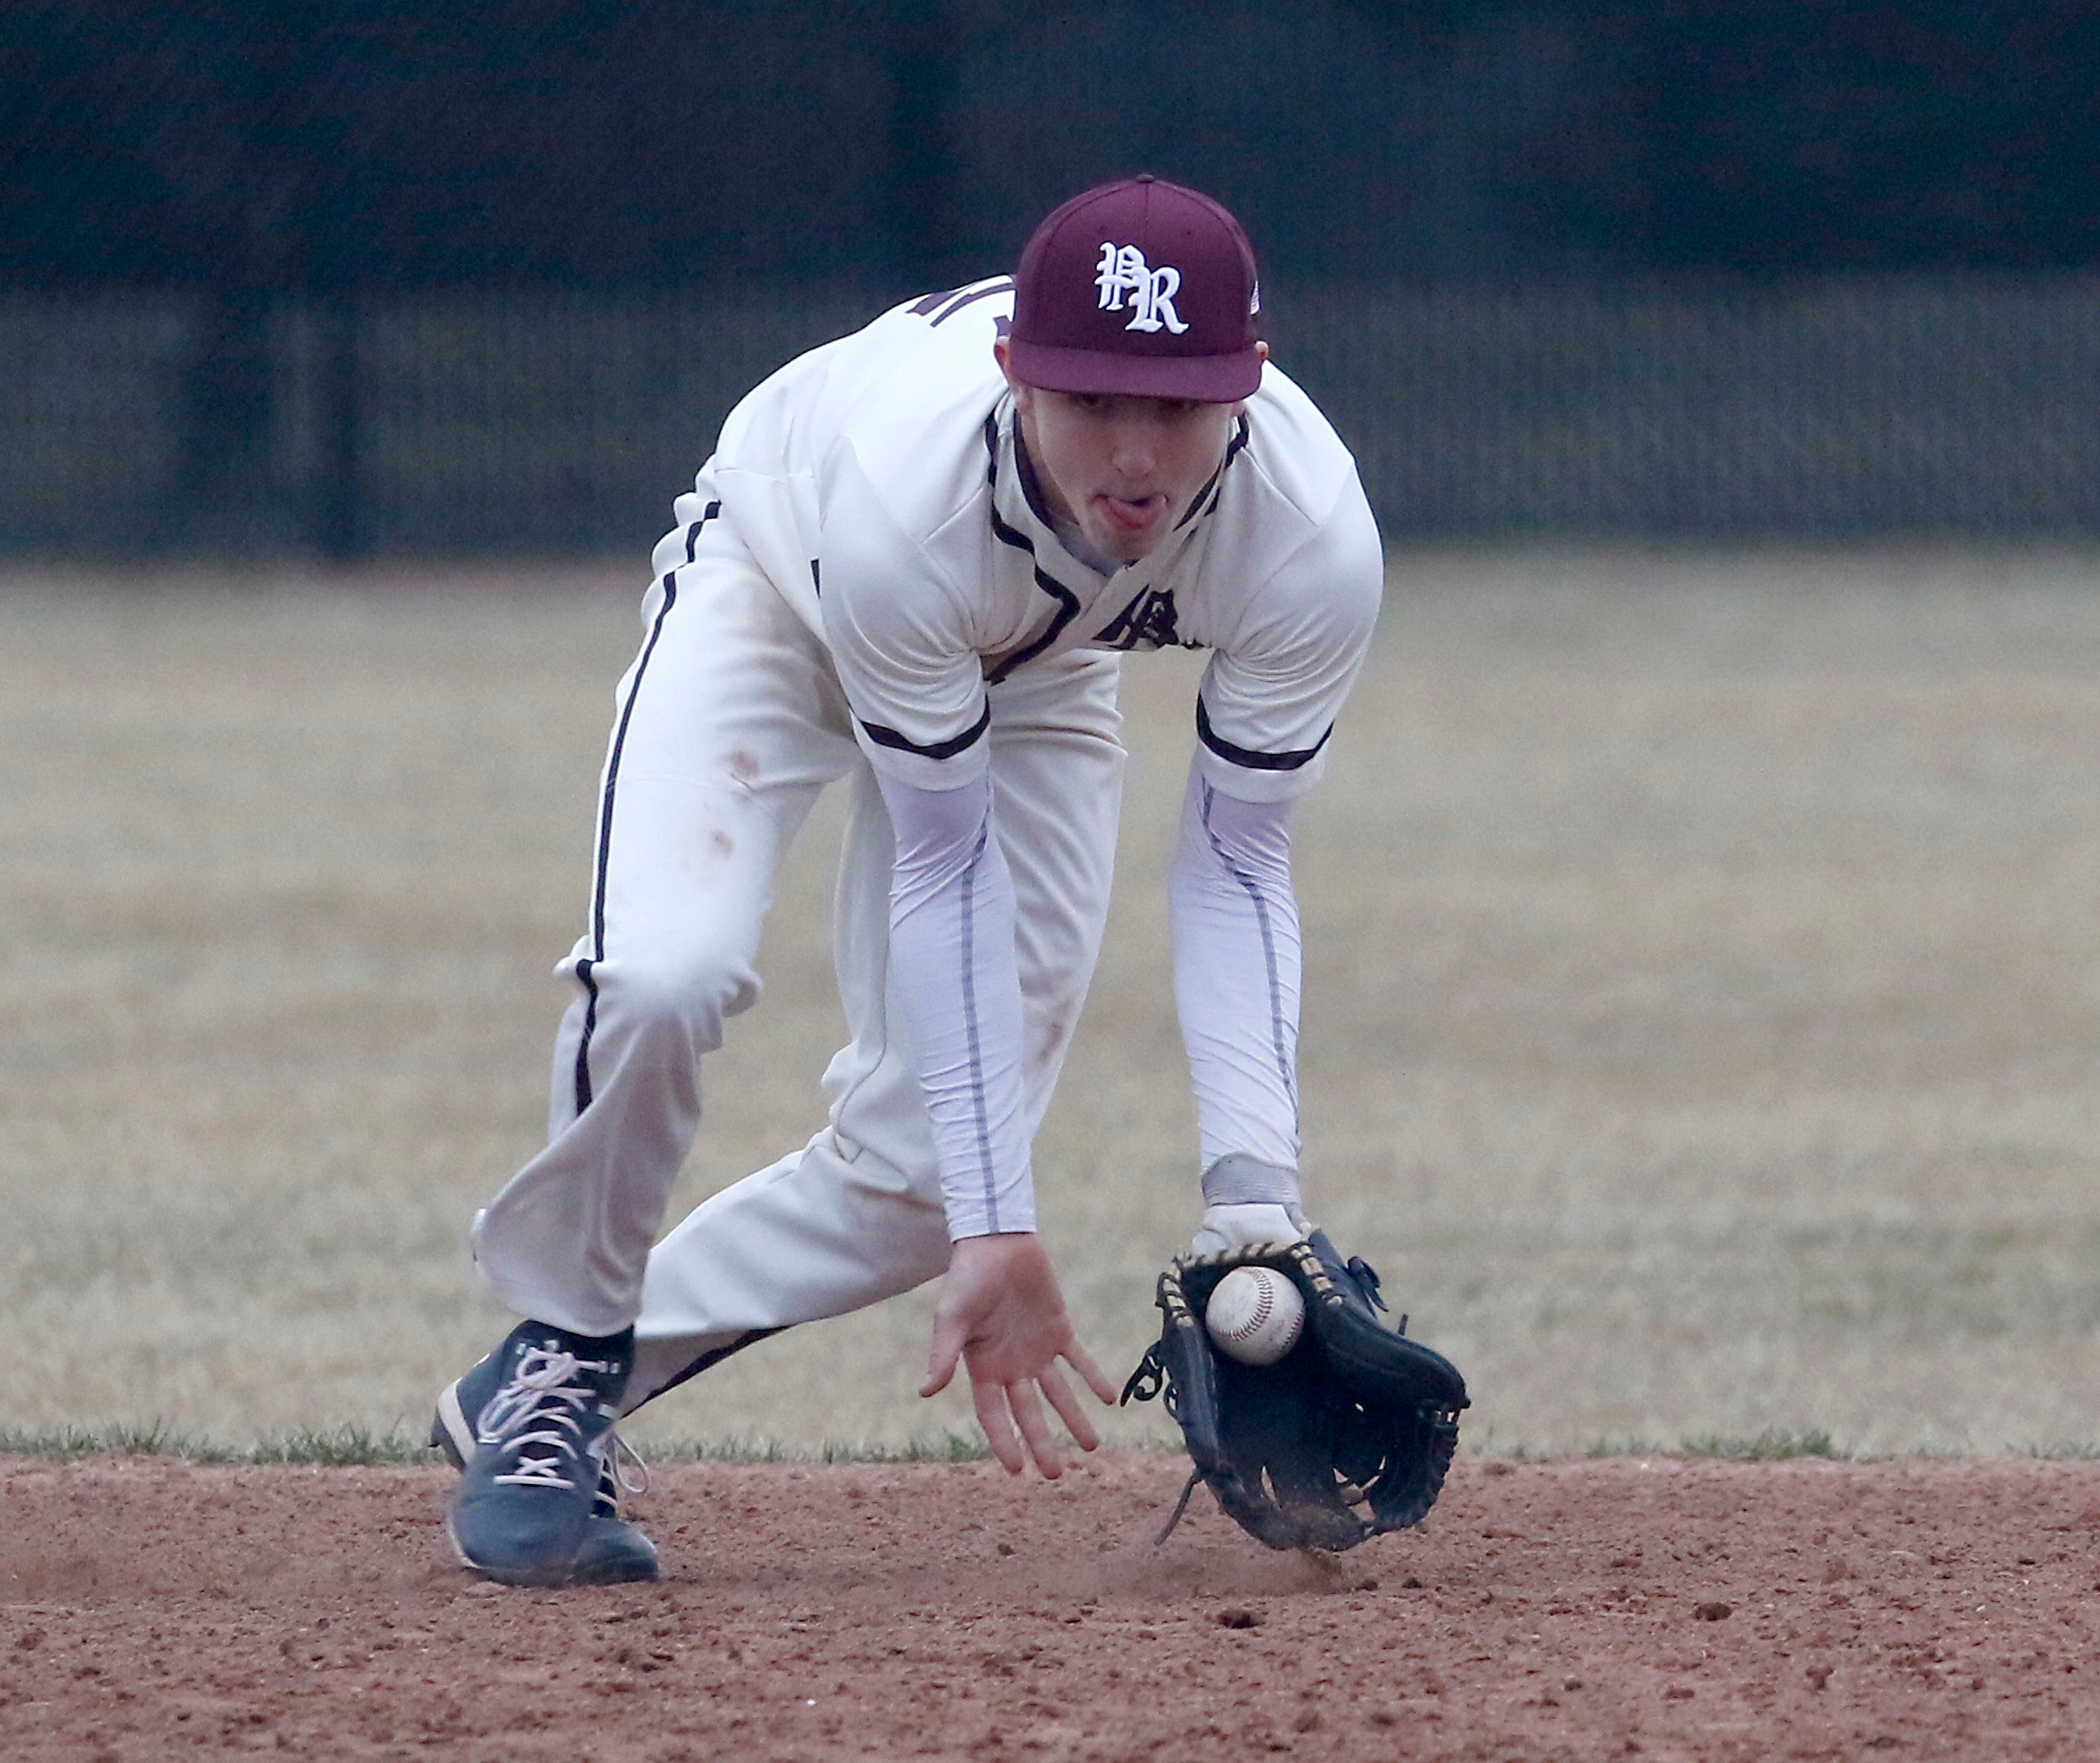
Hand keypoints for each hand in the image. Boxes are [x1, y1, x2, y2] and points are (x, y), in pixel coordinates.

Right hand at [920, 1232, 1118, 1477]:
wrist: (997, 1242)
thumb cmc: (967, 1278)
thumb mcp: (952, 1317)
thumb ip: (943, 1354)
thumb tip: (925, 1391)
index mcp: (983, 1367)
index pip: (994, 1415)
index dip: (1004, 1441)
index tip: (1016, 1470)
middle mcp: (1012, 1365)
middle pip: (1029, 1413)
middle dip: (1042, 1443)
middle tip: (1056, 1474)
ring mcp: (1037, 1349)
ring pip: (1059, 1393)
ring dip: (1074, 1418)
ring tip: (1092, 1446)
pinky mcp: (1059, 1329)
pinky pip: (1080, 1359)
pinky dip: (1094, 1377)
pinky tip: (1110, 1398)